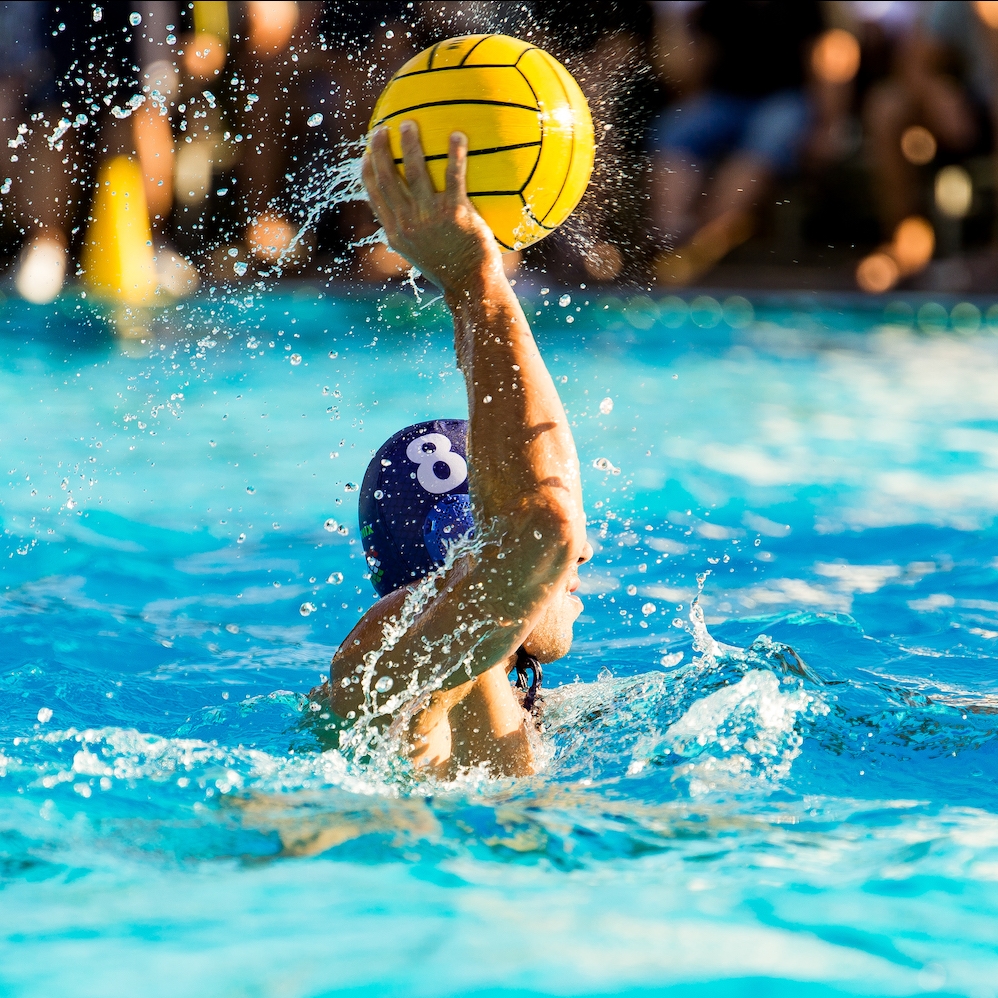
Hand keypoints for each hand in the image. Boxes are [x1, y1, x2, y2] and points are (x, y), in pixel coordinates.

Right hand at [361, 122, 501, 292]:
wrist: (471, 286)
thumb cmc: (451, 270)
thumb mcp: (421, 256)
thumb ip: (411, 235)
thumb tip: (403, 224)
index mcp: (396, 233)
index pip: (375, 197)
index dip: (368, 172)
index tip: (366, 153)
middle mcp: (408, 223)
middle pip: (387, 178)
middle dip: (381, 150)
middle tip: (383, 129)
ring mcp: (430, 217)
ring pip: (414, 171)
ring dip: (410, 144)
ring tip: (410, 123)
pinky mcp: (455, 213)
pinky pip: (453, 176)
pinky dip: (455, 153)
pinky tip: (458, 135)